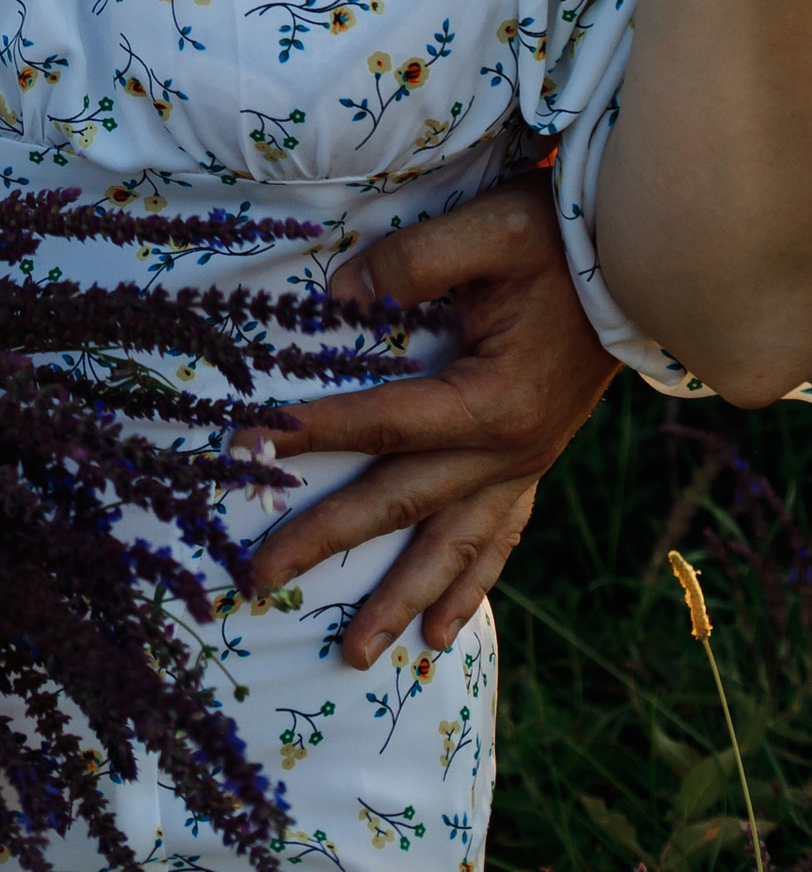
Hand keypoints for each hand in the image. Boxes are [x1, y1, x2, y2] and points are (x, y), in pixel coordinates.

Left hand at [240, 179, 614, 661]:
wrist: (638, 265)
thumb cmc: (558, 240)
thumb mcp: (488, 230)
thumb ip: (412, 262)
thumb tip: (339, 295)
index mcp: (491, 402)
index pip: (382, 423)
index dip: (312, 432)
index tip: (246, 448)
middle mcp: (508, 453)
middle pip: (399, 504)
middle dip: (324, 540)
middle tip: (259, 577)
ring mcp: (523, 467)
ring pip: (451, 550)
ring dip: (398, 601)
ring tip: (353, 654)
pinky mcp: (532, 466)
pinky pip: (497, 542)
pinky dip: (469, 588)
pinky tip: (442, 632)